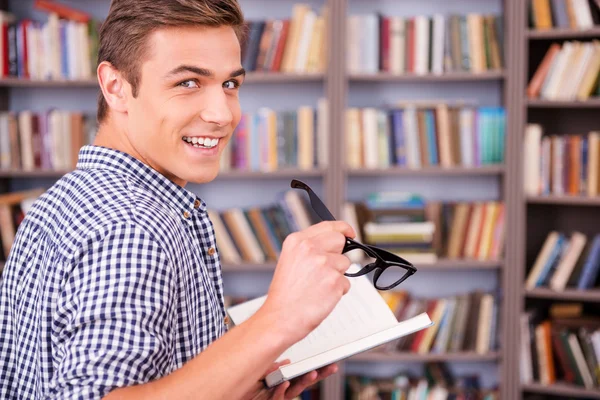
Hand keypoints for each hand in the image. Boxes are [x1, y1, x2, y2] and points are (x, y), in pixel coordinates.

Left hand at [244, 359, 338, 399]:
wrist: (231, 396)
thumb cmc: (245, 387)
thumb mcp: (259, 372)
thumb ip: (271, 368)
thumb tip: (287, 362)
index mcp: (282, 382)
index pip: (301, 375)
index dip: (315, 370)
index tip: (327, 363)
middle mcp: (281, 391)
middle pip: (303, 383)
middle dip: (318, 376)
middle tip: (331, 367)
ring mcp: (276, 398)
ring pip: (293, 391)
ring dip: (303, 382)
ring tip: (313, 373)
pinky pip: (276, 398)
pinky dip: (281, 391)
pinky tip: (285, 383)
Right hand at [260, 221, 355, 345]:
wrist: (280, 318)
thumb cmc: (285, 295)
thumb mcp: (290, 261)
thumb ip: (310, 248)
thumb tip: (333, 244)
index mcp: (297, 241)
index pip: (328, 226)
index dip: (343, 228)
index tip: (349, 232)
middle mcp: (310, 248)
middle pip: (340, 241)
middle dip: (338, 254)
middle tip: (325, 270)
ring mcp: (324, 263)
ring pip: (345, 264)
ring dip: (336, 276)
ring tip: (317, 287)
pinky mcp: (335, 280)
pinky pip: (346, 283)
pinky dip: (337, 291)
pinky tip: (321, 296)